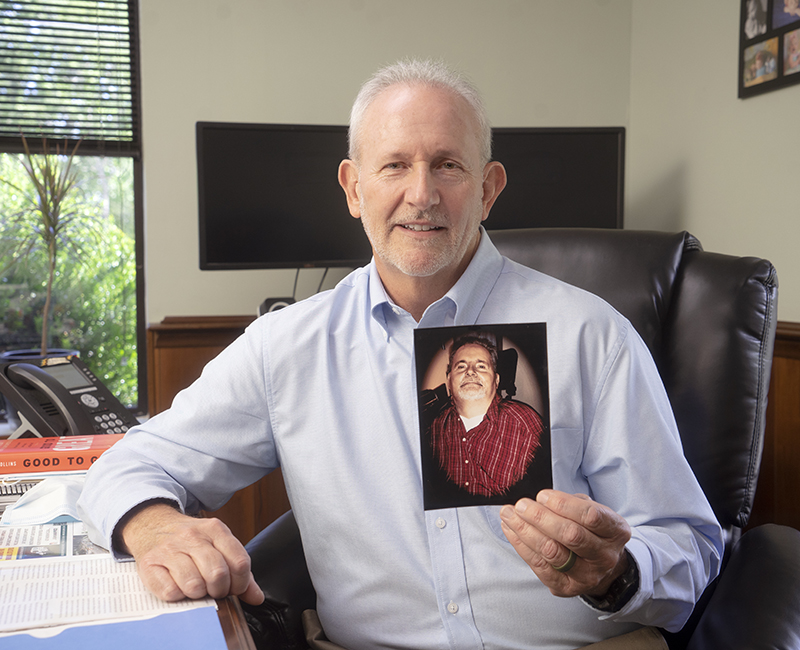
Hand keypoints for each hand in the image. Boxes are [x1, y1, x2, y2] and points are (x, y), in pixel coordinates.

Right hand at [118, 502, 264, 605]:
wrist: (152, 525)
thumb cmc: (190, 542)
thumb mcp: (218, 545)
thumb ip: (239, 570)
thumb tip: (257, 597)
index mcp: (216, 529)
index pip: (240, 563)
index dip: (241, 583)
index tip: (233, 588)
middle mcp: (193, 536)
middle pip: (218, 574)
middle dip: (219, 590)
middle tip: (213, 589)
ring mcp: (170, 549)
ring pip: (194, 585)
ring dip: (198, 594)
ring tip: (196, 588)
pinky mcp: (150, 563)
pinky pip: (170, 592)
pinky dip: (177, 596)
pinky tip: (178, 586)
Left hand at [499, 490, 630, 598]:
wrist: (600, 566)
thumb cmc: (591, 531)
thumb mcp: (591, 511)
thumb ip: (570, 503)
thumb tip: (540, 500)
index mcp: (615, 531)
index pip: (591, 516)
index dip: (563, 505)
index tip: (542, 496)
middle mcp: (605, 556)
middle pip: (570, 535)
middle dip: (540, 517)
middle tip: (521, 505)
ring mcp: (587, 575)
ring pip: (552, 552)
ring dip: (525, 531)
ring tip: (509, 515)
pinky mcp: (566, 587)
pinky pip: (539, 566)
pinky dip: (521, 545)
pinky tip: (511, 530)